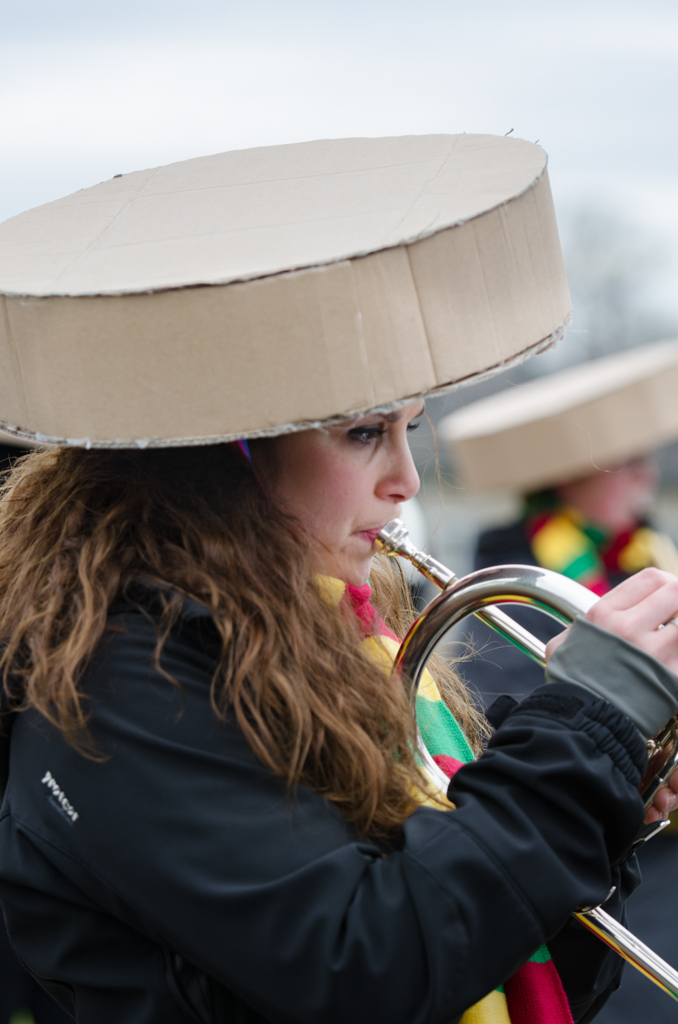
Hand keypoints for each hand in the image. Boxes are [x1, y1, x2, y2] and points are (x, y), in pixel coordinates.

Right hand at [546, 568, 677, 823]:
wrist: (581, 724)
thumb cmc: (571, 686)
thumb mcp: (563, 646)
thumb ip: (582, 626)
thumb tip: (595, 620)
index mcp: (603, 614)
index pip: (650, 578)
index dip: (666, 583)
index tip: (668, 595)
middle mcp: (628, 627)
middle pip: (675, 591)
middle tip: (675, 616)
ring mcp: (651, 652)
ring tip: (673, 639)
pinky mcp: (669, 677)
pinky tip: (674, 656)